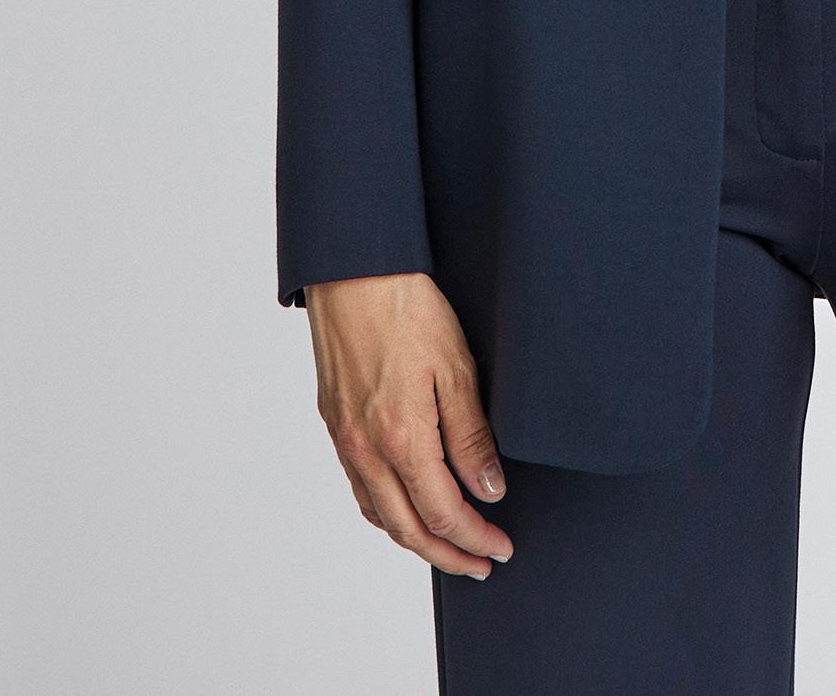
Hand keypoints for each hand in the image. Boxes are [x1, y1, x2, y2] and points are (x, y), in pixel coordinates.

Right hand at [305, 271, 513, 579]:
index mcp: (402, 439)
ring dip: (415, 539)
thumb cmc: (407, 309)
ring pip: (380, 514)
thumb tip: (490, 490)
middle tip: (481, 563)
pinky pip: (361, 488)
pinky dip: (387, 511)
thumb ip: (472, 436)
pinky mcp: (335, 424)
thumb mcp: (456, 368)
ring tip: (449, 545)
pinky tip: (405, 506)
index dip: (475, 539)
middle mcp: (366, 449)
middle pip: (408, 529)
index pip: (443, 514)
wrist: (353, 272)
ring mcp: (345, 440)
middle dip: (449, 555)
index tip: (501, 548)